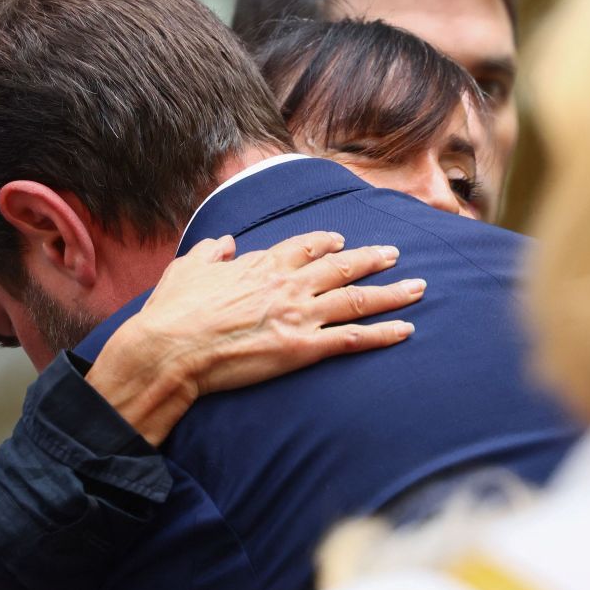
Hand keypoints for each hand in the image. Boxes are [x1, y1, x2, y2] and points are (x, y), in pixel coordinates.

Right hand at [87, 231, 424, 445]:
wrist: (172, 349)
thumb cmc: (174, 311)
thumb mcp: (187, 268)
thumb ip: (211, 252)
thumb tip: (224, 243)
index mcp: (262, 263)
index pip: (304, 246)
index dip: (325, 242)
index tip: (340, 240)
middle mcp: (288, 284)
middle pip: (342, 266)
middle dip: (372, 259)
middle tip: (394, 254)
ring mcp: (299, 315)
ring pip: (356, 299)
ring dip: (390, 293)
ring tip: (417, 287)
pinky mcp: (302, 348)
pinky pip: (352, 339)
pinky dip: (382, 334)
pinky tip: (406, 330)